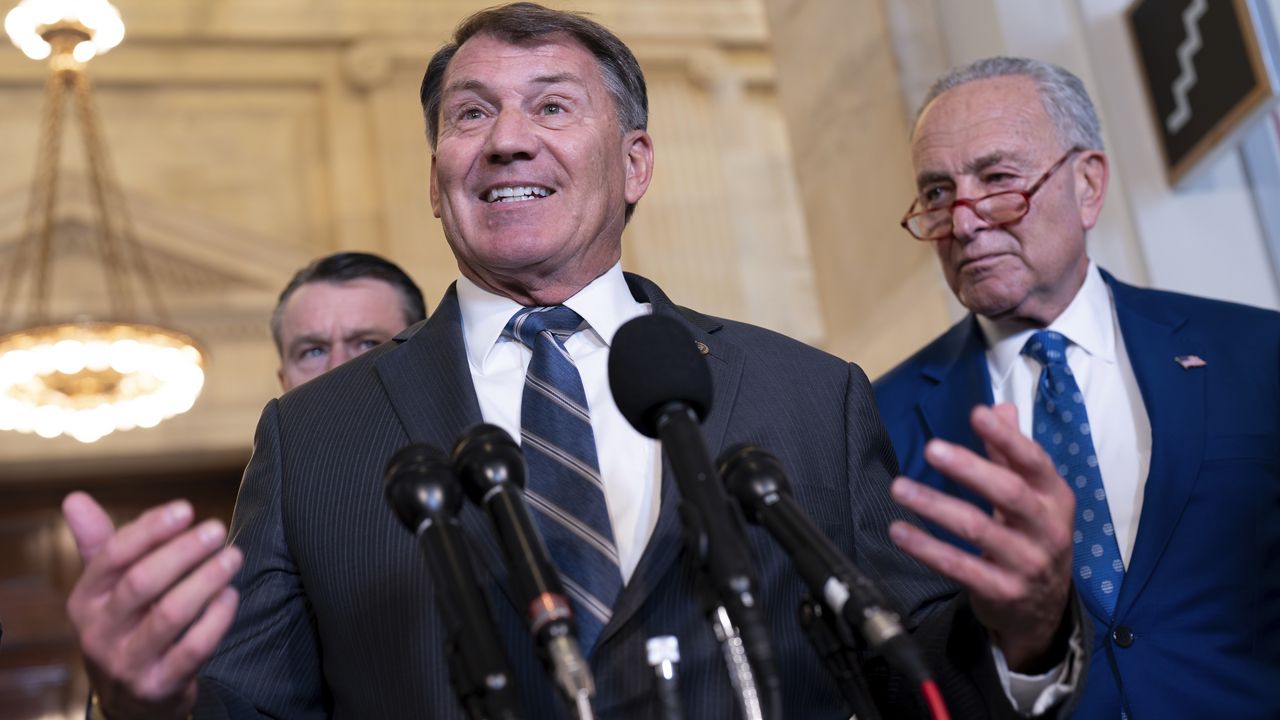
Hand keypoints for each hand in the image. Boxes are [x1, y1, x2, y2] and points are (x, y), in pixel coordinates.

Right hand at [63, 492, 241, 719]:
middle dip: (182, 552)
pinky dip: (217, 619)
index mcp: (84, 600)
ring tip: (233, 556)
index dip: (150, 530)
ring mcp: (128, 663)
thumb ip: (100, 544)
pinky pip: (194, 649)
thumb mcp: (105, 590)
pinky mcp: (160, 686)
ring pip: (170, 615)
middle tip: (217, 529)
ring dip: (206, 580)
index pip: (112, 557)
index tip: (186, 508)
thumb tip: (75, 497)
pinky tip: (231, 596)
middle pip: (141, 583)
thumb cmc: (124, 626)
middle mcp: (100, 633)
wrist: (129, 699)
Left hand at [887, 404, 1073, 671]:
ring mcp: (1026, 563)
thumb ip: (1012, 454)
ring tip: (900, 487)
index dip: (1007, 438)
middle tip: (931, 448)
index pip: (1034, 462)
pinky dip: (926, 548)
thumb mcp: (1032, 497)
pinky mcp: (1001, 591)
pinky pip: (959, 567)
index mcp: (1055, 498)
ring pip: (978, 529)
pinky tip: (900, 530)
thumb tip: (1000, 407)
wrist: (1042, 610)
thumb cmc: (1032, 538)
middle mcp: (1047, 529)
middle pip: (1009, 493)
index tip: (977, 413)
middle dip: (970, 468)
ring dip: (935, 505)